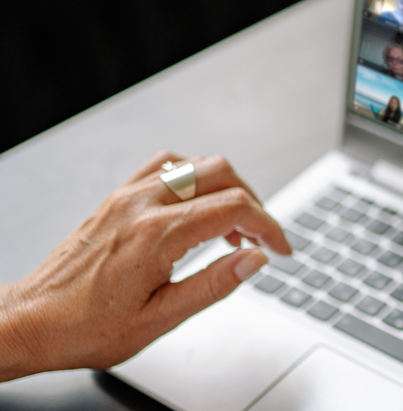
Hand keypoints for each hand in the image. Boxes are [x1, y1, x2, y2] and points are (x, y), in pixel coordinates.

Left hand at [0, 151, 290, 381]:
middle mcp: (142, 206)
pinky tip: (199, 205)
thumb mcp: (161, 318)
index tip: (281, 247)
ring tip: (233, 227)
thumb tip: (255, 259)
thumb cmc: (86, 328)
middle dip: (254, 203)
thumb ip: (215, 284)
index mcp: (157, 235)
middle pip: (221, 173)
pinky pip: (166, 165)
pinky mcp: (118, 198)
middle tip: (262, 237)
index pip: (234, 208)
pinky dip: (195, 177)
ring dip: (227, 188)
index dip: (269, 226)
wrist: (32, 322)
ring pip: (197, 163)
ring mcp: (128, 196)